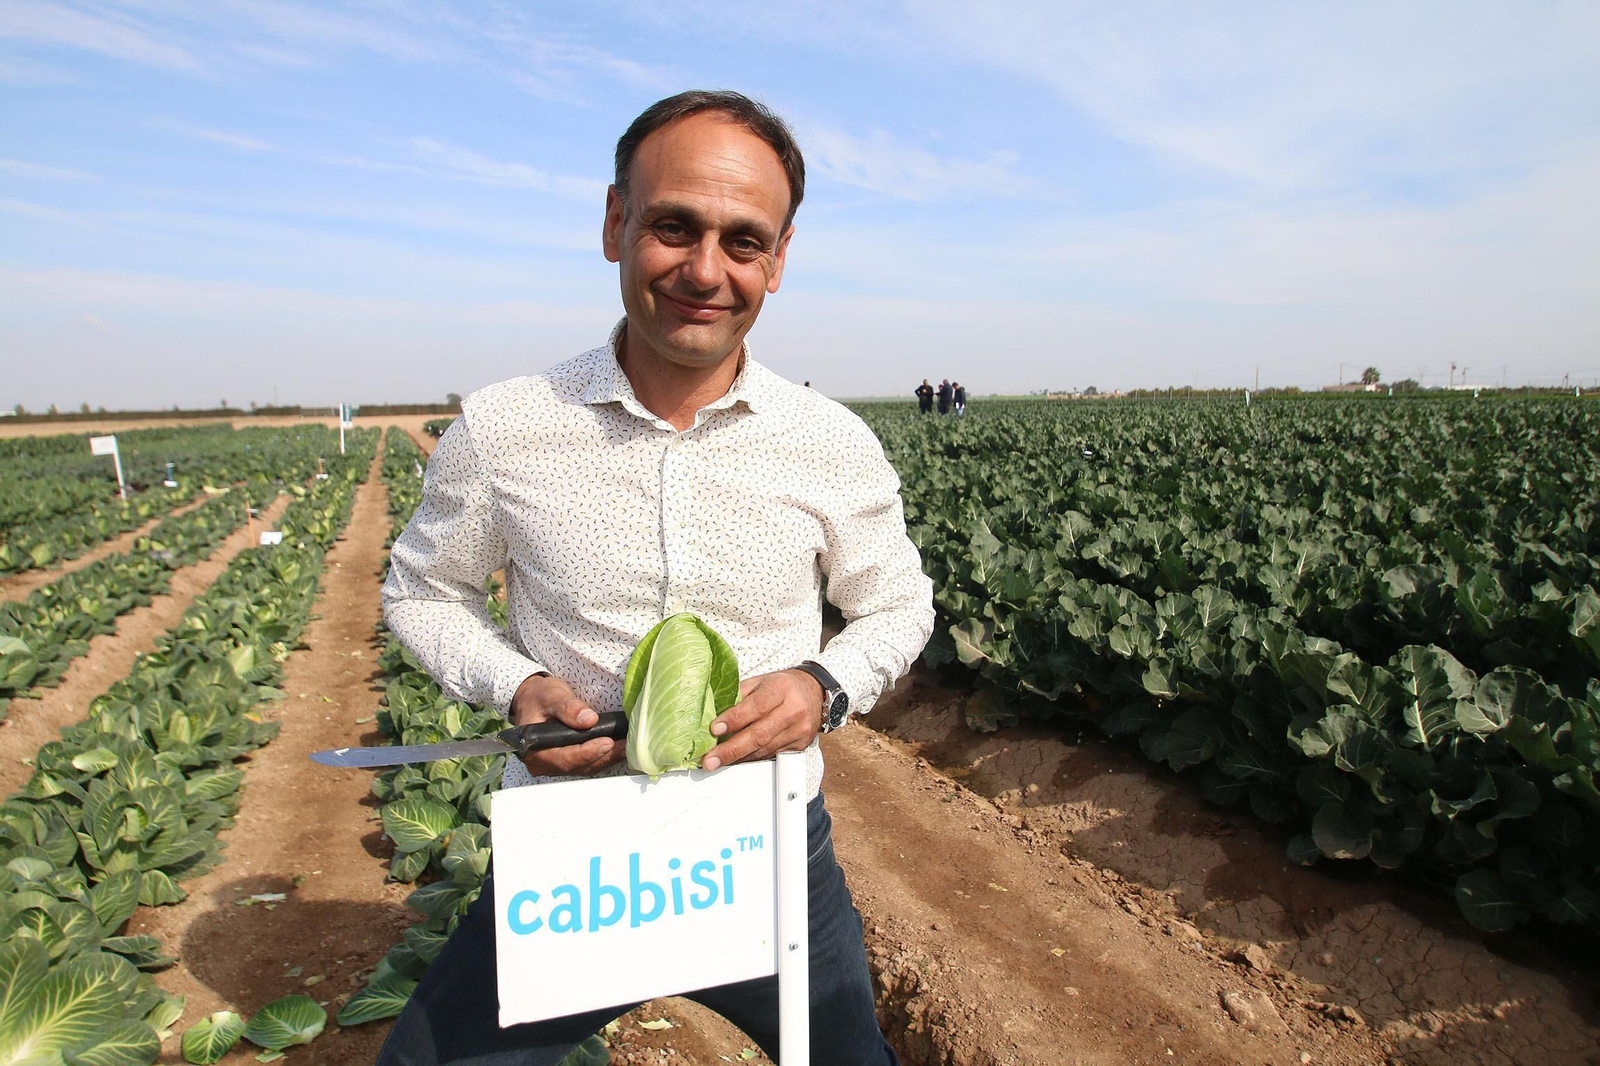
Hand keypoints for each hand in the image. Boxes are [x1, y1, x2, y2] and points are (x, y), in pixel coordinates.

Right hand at [508, 673, 623, 775]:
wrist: (534, 701)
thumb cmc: (539, 698)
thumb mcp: (551, 696)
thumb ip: (568, 707)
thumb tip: (588, 720)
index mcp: (534, 750)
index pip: (563, 757)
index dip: (587, 752)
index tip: (607, 742)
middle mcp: (544, 763)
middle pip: (578, 766)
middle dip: (603, 756)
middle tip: (624, 745)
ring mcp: (556, 765)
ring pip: (585, 767)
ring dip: (607, 758)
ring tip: (626, 746)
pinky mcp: (568, 762)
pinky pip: (587, 764)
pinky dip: (604, 757)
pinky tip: (619, 748)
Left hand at [700, 669, 822, 771]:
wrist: (815, 693)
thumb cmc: (783, 686)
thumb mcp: (761, 681)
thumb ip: (739, 694)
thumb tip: (714, 712)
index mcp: (781, 688)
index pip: (756, 706)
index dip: (734, 719)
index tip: (715, 729)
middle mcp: (793, 710)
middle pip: (760, 734)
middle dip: (731, 749)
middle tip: (710, 759)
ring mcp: (798, 730)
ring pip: (764, 749)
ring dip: (738, 757)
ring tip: (717, 761)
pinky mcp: (800, 746)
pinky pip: (771, 755)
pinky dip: (751, 758)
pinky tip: (737, 759)